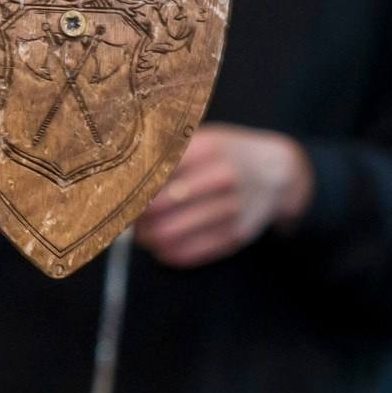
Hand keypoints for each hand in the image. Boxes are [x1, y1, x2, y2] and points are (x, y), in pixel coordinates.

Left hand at [133, 124, 311, 267]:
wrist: (279, 172)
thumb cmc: (226, 155)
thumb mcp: (203, 139)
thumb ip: (166, 153)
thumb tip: (118, 177)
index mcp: (207, 148)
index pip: (150, 174)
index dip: (125, 189)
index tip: (113, 195)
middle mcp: (220, 177)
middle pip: (154, 208)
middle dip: (132, 217)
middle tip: (125, 217)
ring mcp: (231, 208)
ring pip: (167, 235)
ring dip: (146, 237)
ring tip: (142, 231)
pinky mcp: (235, 235)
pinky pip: (186, 253)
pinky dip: (165, 252)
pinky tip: (162, 243)